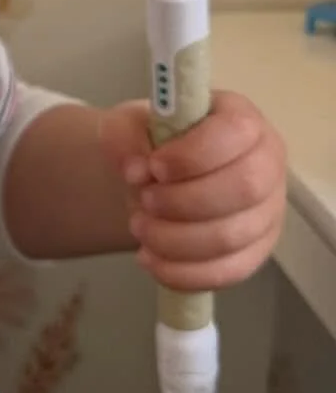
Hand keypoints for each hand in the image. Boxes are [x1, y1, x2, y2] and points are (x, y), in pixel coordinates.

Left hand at [98, 93, 286, 290]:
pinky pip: (229, 272)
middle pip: (244, 188)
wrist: (155, 179)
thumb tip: (136, 170)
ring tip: (139, 227)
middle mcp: (266, 163)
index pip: (236, 131)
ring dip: (175, 239)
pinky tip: (150, 259)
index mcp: (241, 120)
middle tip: (144, 201)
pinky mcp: (255, 251)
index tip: (154, 167)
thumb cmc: (152, 143)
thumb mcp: (128, 125)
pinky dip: (184, 272)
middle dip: (184, 201)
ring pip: (232, 236)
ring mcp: (267, 211)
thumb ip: (125, 136)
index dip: (193, 154)